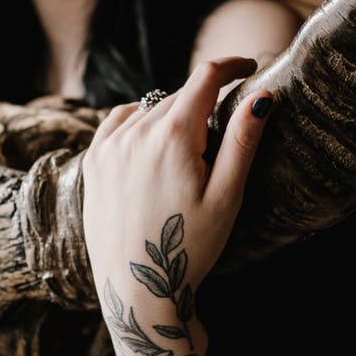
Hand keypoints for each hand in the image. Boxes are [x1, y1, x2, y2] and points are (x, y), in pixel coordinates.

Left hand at [82, 57, 272, 355]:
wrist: (137, 289)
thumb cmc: (190, 247)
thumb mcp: (227, 195)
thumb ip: (243, 140)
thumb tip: (262, 95)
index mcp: (172, 135)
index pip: (205, 76)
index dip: (231, 66)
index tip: (248, 67)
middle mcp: (134, 132)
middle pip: (178, 96)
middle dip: (204, 103)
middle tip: (221, 134)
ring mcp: (108, 147)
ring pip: (149, 109)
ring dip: (171, 115)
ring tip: (188, 150)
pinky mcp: (93, 163)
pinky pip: (119, 123)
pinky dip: (138, 123)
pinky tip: (152, 142)